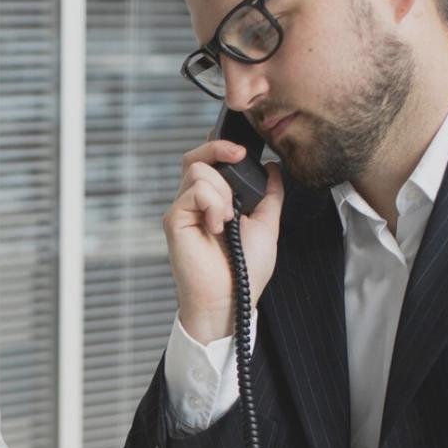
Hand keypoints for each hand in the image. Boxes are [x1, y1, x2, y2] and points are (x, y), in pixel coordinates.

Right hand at [165, 139, 284, 343]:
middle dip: (220, 150)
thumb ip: (270, 195)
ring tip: (228, 219)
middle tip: (239, 157)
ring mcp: (182, 210)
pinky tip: (217, 226)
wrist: (231, 299)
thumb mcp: (267, 225)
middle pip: (196, 157)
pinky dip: (213, 204)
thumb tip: (273, 168)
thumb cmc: (245, 271)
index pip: (208, 161)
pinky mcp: (174, 220)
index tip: (243, 152)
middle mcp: (194, 203)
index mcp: (213, 202)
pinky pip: (195, 191)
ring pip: (198, 170)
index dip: (220, 148)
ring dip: (222, 190)